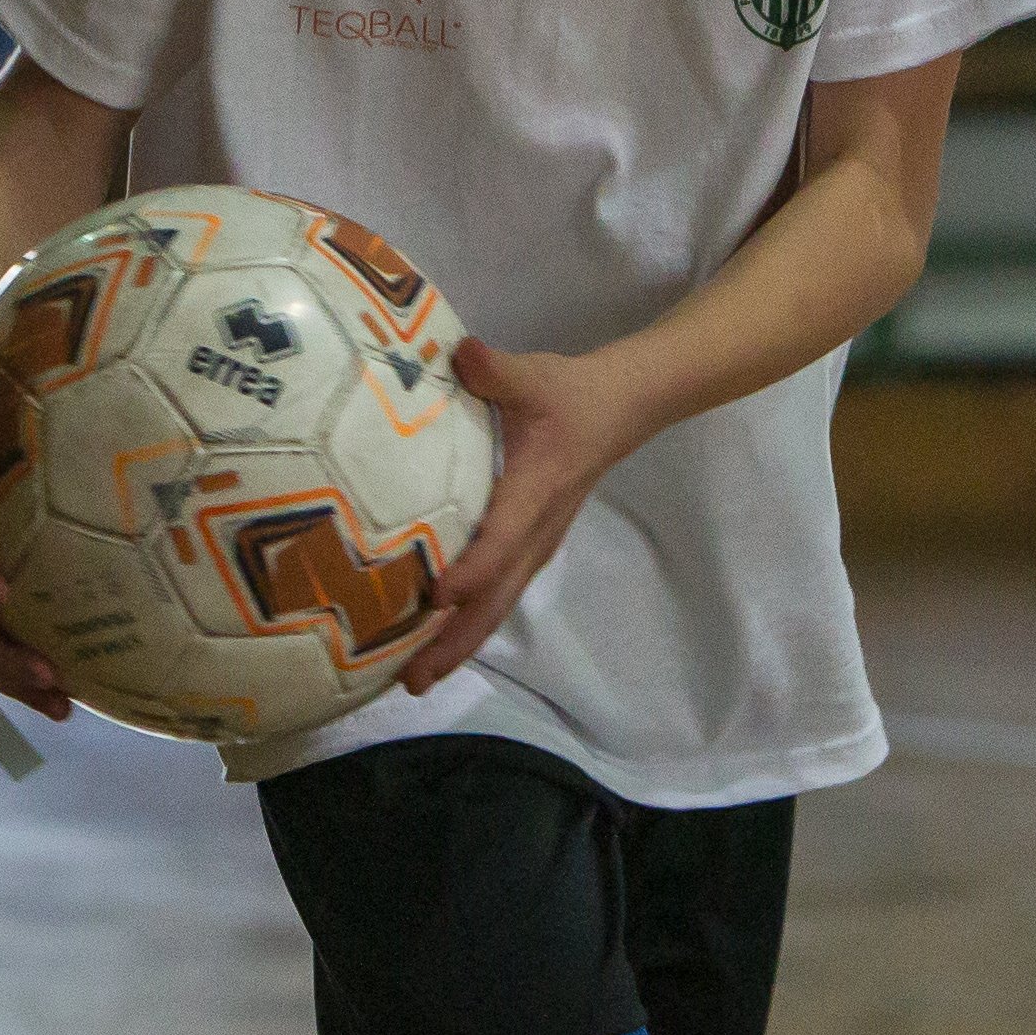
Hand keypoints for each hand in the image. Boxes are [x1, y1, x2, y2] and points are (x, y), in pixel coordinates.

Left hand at [397, 337, 650, 697]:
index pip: (504, 538)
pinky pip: (500, 593)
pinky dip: (470, 623)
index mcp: (537, 490)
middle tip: (411, 679)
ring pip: (499, 605)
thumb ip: (495, 369)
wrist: (624, 408)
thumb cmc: (572, 394)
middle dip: (456, 640)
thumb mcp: (535, 375)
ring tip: (414, 679)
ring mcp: (538, 544)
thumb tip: (459, 355)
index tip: (436, 596)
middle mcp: (538, 530)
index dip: (473, 568)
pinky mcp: (532, 546)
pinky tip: (434, 641)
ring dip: (460, 643)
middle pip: (498, 598)